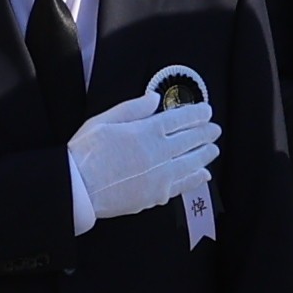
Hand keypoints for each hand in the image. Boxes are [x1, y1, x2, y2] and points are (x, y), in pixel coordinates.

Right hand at [64, 94, 224, 230]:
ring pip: (193, 162)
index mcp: (146, 131)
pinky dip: (196, 178)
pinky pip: (184, 185)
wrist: (78, 189)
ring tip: (213, 149)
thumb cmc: (86, 154)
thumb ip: (133, 108)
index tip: (207, 112)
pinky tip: (203, 174)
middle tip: (215, 130)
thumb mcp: (104, 120)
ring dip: (206, 154)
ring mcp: (161, 175)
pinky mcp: (158, 195)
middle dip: (206, 133)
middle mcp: (159, 152)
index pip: (181, 118)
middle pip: (191, 139)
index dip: (198, 114)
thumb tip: (154, 98)